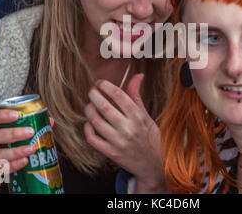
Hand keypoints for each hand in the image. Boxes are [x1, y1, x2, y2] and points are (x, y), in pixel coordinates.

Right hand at [0, 109, 54, 193]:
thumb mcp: (0, 138)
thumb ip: (20, 127)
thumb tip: (48, 121)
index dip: (0, 115)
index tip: (17, 114)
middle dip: (13, 133)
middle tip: (30, 132)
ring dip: (17, 151)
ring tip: (32, 148)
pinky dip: (13, 165)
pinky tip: (24, 161)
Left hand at [84, 74, 167, 192]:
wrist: (154, 165)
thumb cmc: (151, 137)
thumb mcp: (146, 116)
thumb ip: (137, 96)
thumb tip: (138, 76)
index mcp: (138, 116)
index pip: (118, 95)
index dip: (106, 86)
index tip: (100, 82)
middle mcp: (128, 129)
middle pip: (104, 107)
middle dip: (94, 95)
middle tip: (92, 91)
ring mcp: (118, 142)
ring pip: (95, 122)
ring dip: (89, 110)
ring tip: (90, 105)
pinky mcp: (111, 153)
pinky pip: (92, 139)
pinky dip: (87, 128)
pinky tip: (90, 123)